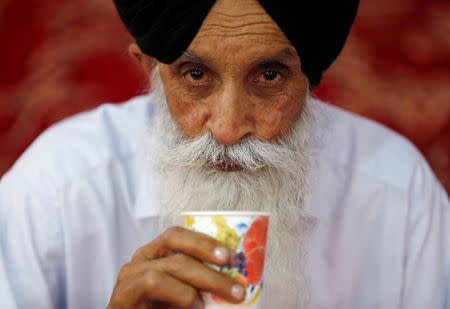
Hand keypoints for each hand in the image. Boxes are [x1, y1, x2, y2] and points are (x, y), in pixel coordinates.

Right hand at [107, 226, 245, 307]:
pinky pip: (154, 282)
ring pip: (172, 264)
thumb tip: (234, 279)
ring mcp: (130, 275)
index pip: (177, 235)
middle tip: (236, 283)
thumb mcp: (185, 294)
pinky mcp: (122, 294)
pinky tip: (195, 305)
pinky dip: (181, 294)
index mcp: (155, 254)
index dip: (204, 240)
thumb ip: (200, 283)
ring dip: (205, 279)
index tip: (230, 255)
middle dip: (211, 260)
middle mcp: (141, 259)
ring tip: (224, 297)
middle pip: (176, 244)